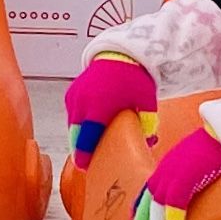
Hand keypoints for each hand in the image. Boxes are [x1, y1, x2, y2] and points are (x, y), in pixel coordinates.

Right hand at [63, 51, 158, 167]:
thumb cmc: (134, 78)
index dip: (84, 154)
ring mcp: (75, 97)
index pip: (87, 138)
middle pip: (76, 135)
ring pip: (72, 125)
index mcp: (100, 107)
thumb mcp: (146, 102)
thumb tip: (149, 142)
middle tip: (88, 161)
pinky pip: (72, 114)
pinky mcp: (71, 93)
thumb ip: (147, 123)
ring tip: (89, 144)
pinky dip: (78, 122)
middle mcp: (82, 103)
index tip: (85, 166)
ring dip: (79, 135)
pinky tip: (89, 127)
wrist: (119, 54)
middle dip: (80, 148)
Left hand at [129, 127, 220, 219]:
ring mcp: (175, 171)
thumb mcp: (197, 166)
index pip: (146, 193)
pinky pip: (176, 202)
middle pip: (147, 200)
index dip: (141, 212)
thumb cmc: (219, 148)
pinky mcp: (188, 174)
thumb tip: (191, 199)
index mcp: (167, 166)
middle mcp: (166, 169)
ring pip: (158, 204)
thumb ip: (189, 181)